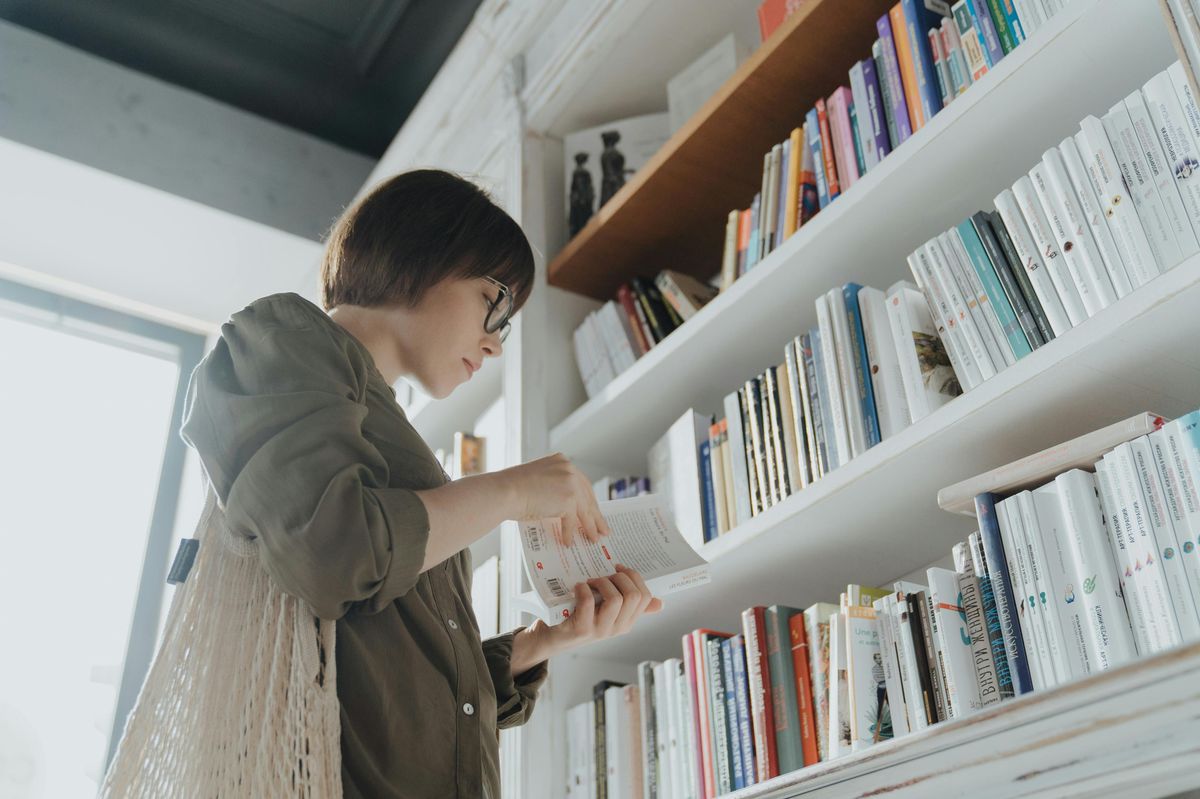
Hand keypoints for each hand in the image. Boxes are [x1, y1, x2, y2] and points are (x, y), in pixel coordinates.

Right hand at [499, 453, 608, 545]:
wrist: (504, 491)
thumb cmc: (511, 489)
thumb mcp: (537, 482)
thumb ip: (553, 489)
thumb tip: (564, 509)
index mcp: (562, 461)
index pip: (581, 483)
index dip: (588, 500)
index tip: (593, 511)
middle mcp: (569, 469)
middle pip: (587, 496)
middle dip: (595, 515)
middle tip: (602, 528)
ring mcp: (570, 483)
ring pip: (584, 510)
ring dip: (590, 527)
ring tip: (593, 539)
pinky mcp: (568, 499)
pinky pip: (572, 520)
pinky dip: (570, 533)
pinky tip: (568, 542)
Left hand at [541, 565, 664, 654]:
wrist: (555, 637)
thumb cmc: (583, 618)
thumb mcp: (610, 613)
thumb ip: (632, 607)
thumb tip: (660, 603)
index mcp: (628, 621)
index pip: (645, 597)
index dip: (634, 577)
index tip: (619, 569)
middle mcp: (618, 627)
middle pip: (633, 596)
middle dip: (620, 578)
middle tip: (604, 576)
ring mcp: (601, 630)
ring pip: (615, 599)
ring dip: (602, 583)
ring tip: (591, 582)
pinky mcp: (582, 629)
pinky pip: (588, 602)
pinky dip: (583, 589)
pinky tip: (578, 587)